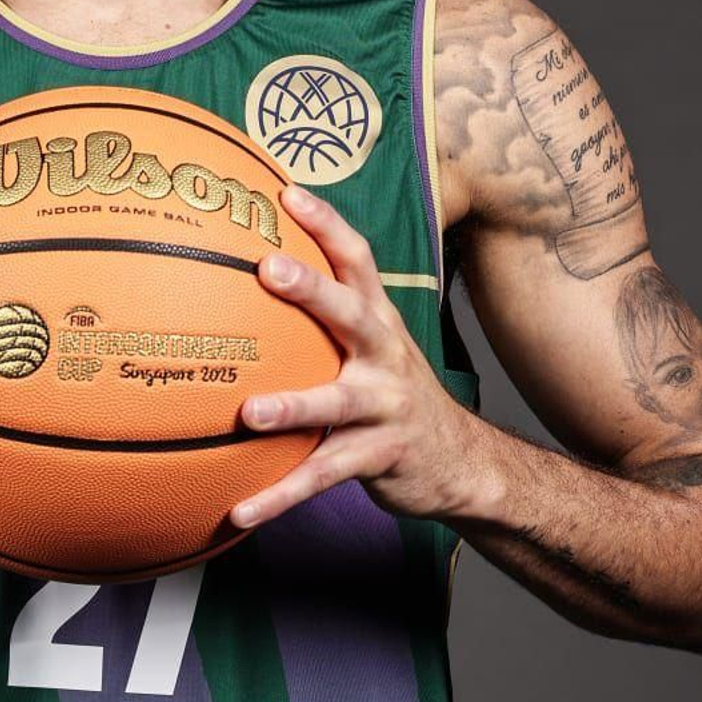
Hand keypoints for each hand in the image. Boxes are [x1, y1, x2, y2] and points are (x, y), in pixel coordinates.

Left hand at [229, 183, 480, 528]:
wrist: (463, 463)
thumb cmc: (394, 397)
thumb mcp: (374, 348)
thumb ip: (327, 317)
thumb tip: (254, 273)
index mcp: (380, 323)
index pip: (357, 261)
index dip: (326, 223)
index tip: (286, 192)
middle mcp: (386, 357)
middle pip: (352, 314)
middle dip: (311, 290)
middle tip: (268, 268)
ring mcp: (386, 408)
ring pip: (337, 404)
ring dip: (293, 406)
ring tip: (249, 412)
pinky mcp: (380, 458)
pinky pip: (323, 477)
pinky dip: (279, 495)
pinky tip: (238, 509)